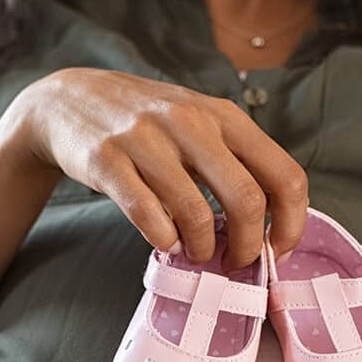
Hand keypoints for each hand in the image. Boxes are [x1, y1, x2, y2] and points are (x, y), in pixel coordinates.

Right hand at [11, 67, 308, 267]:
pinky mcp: (107, 159)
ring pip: (196, 213)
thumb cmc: (148, 123)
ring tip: (194, 252)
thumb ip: (234, 163)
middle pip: (247, 199)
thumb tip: (269, 227)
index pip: (284, 174)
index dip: (291, 223)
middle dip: (247, 245)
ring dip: (200, 248)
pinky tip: (163, 240)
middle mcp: (191, 122)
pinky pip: (146, 214)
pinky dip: (162, 238)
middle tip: (235, 261)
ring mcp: (147, 138)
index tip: (279, 249)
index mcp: (224, 116)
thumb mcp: (200, 124)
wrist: (71, 99)